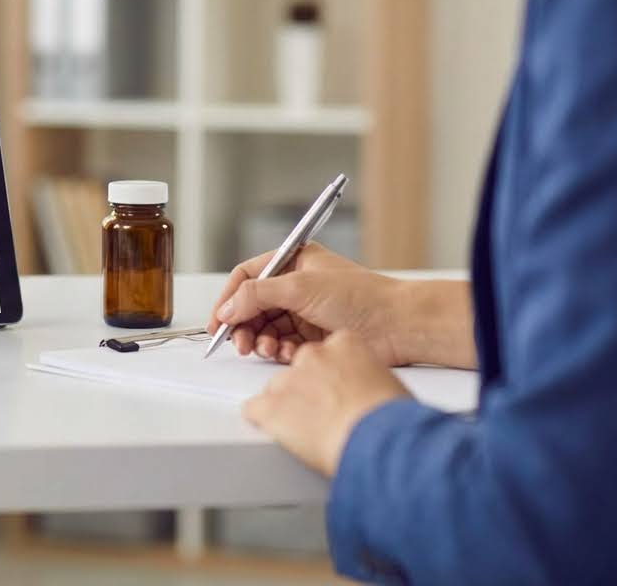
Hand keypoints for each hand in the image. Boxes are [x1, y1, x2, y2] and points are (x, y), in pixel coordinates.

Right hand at [207, 243, 407, 365]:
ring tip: (266, 349)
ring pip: (267, 327)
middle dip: (244, 325)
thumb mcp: (300, 287)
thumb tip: (228, 308)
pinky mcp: (313, 335)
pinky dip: (279, 350)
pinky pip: (283, 344)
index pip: (248, 277)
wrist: (398, 325)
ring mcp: (305, 311)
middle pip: (253, 306)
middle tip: (239, 343)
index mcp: (294, 261)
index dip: (229, 299)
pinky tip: (286, 353)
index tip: (218, 322)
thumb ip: (257, 295)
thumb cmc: (361, 296)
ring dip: (262, 340)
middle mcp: (297, 285)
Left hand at [242, 330, 409, 476]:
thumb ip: (364, 378)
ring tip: (311, 431)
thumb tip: (361, 394)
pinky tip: (282, 434)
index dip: (329, 376)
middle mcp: (312, 356)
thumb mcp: (387, 383)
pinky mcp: (270, 406)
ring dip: (288, 409)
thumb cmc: (391, 418)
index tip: (335, 391)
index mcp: (343, 344)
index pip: (325, 352)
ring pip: (276, 390)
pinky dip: (263, 422)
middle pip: (298, 370)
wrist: (381, 440)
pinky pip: (253, 409)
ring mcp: (288, 379)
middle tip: (324, 415)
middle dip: (307, 392)